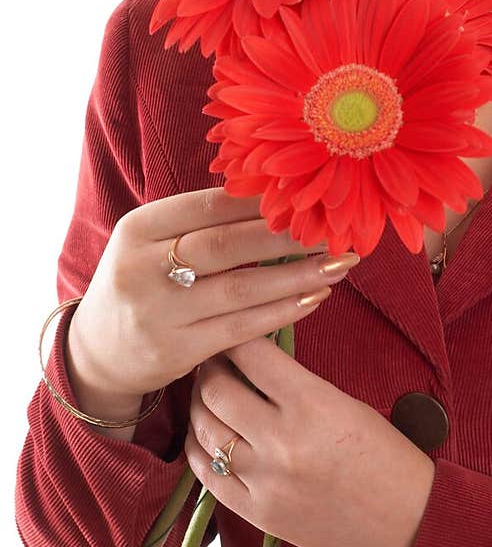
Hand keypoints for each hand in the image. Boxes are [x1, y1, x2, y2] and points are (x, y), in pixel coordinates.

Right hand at [67, 187, 354, 402]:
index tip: (307, 196)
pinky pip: (241, 328)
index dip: (263, 202)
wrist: (98, 350)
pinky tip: (314, 297)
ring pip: (240, 289)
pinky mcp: (175, 351)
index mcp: (138, 228)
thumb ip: (202, 222)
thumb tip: (279, 195)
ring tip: (338, 263)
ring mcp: (157, 313)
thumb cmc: (144, 281)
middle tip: (332, 229)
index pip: (210, 206)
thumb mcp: (153, 242)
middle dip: (286, 236)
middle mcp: (142, 268)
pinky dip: (282, 311)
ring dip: (296, 275)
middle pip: (226, 245)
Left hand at [185, 337, 435, 546]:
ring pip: (205, 431)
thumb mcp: (348, 405)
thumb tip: (253, 363)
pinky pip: (207, 475)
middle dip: (210, 369)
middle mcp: (283, 441)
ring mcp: (266, 481)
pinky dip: (198, 449)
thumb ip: (297, 385)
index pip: (252, 356)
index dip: (235, 338)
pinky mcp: (258, 514)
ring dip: (200, 406)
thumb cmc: (387, 457)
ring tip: (207, 394)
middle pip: (216, 391)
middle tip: (213, 361)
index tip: (232, 334)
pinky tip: (205, 435)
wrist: (408, 522)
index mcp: (313, 404)